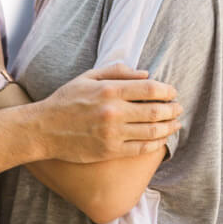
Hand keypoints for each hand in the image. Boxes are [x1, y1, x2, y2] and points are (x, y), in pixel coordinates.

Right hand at [37, 63, 180, 161]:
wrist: (44, 129)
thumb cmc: (65, 100)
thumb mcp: (88, 77)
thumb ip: (117, 72)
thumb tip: (145, 74)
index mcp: (109, 90)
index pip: (150, 90)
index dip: (167, 91)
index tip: (173, 92)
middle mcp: (113, 112)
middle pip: (155, 111)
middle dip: (173, 109)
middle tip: (179, 108)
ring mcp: (112, 134)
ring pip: (152, 132)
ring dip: (169, 127)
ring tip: (176, 124)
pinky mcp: (110, 151)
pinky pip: (141, 148)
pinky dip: (156, 144)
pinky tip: (161, 139)